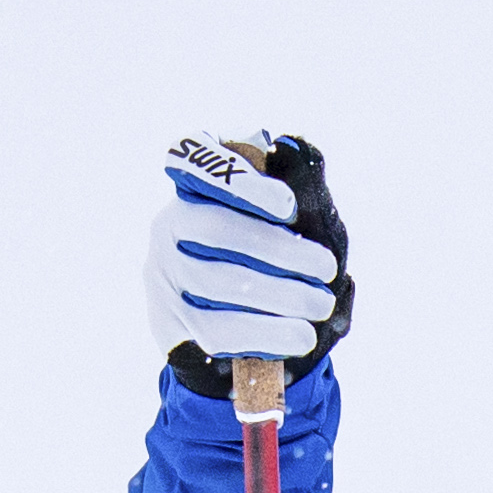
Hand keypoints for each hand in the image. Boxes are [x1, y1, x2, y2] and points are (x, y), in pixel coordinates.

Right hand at [150, 135, 352, 392]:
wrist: (239, 336)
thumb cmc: (271, 266)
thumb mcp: (286, 225)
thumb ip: (295, 191)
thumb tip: (303, 155)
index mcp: (193, 189)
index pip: (195, 160)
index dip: (239, 179)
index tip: (288, 204)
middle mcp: (170, 227)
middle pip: (215, 228)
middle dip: (278, 249)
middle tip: (326, 266)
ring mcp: (166, 276)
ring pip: (218, 282)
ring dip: (280, 294)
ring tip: (321, 304)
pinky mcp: (172, 325)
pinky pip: (218, 330)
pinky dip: (267, 333)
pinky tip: (302, 336)